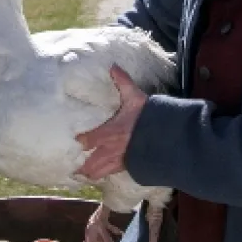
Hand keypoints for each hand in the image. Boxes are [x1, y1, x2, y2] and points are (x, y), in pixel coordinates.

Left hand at [74, 65, 147, 181]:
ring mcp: (120, 161)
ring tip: (84, 174)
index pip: (87, 140)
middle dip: (81, 166)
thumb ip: (123, 83)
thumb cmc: (150, 117)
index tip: (77, 140)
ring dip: (91, 173)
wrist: (168, 138)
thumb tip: (114, 66)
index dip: (80, 140)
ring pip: (99, 173)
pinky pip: (112, 174)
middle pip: (89, 164)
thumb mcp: (135, 98)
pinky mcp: (129, 167)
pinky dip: (105, 175)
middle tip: (73, 167)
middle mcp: (111, 150)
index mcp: (109, 132)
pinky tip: (103, 174)